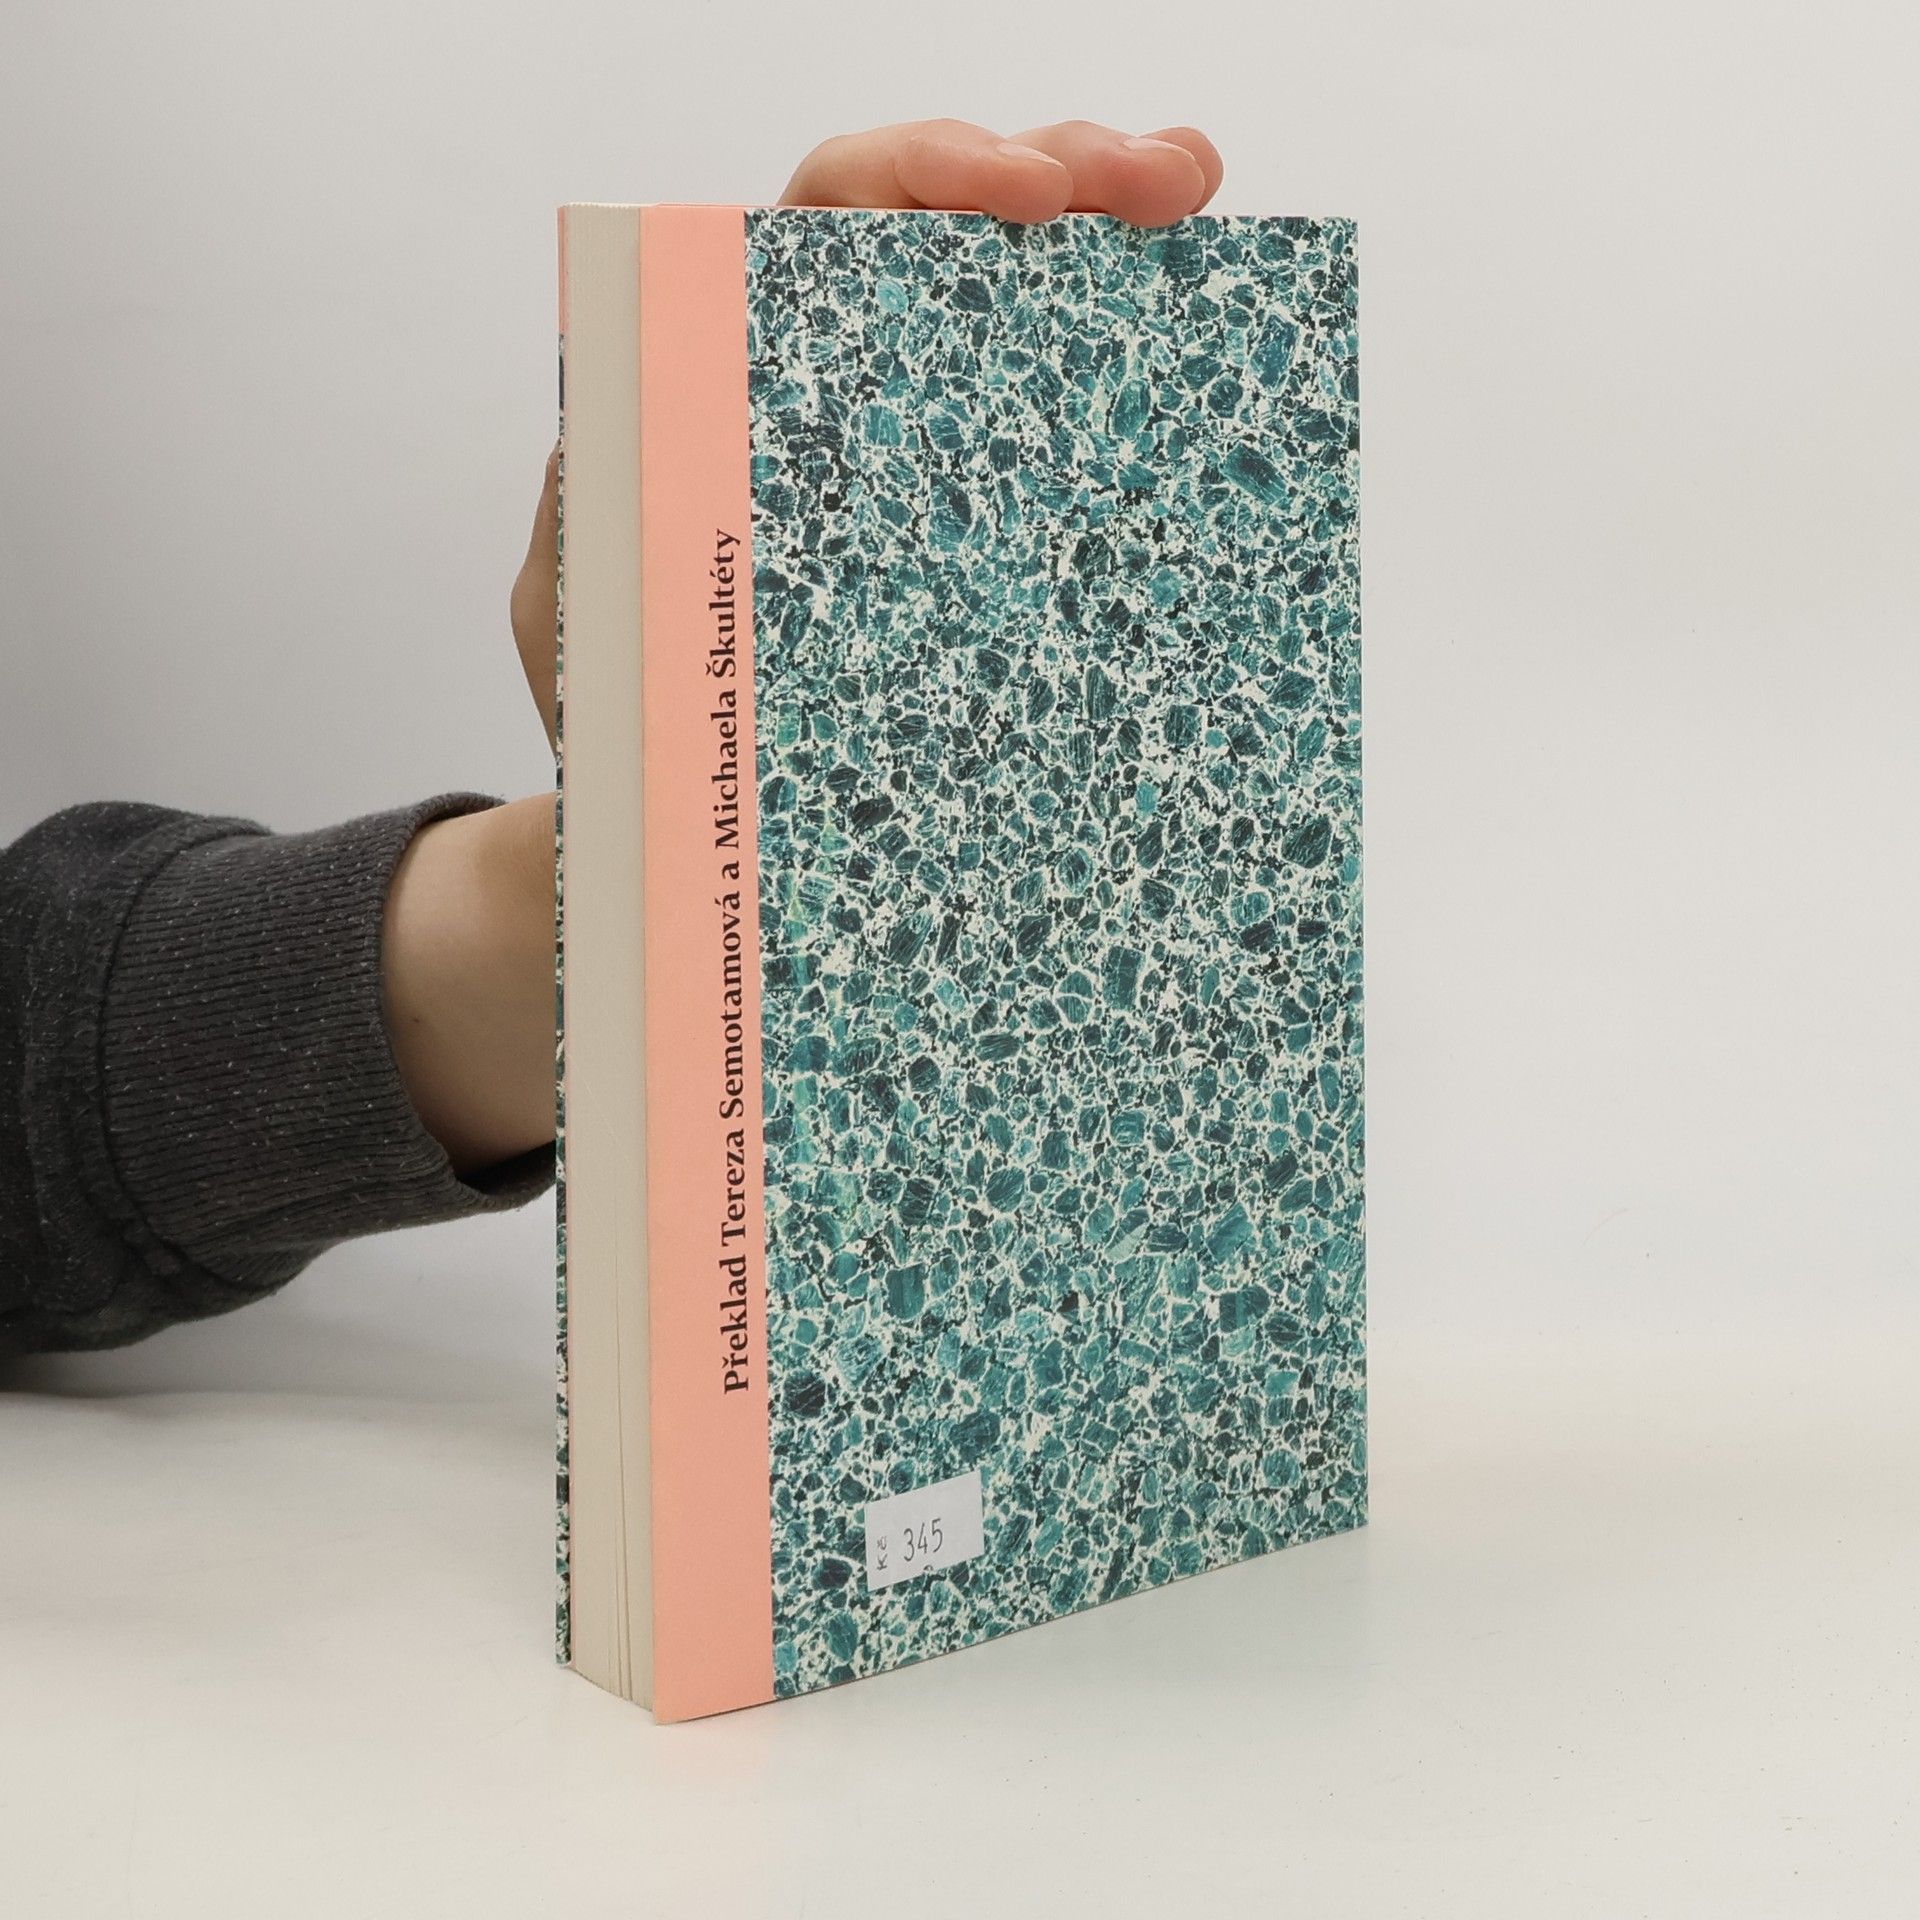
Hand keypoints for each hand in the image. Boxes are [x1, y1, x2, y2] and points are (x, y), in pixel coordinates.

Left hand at [414, 118, 1225, 1174]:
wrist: (678, 842)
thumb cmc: (621, 721)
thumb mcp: (581, 617)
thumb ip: (593, 520)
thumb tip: (629, 445)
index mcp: (742, 376)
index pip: (830, 221)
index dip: (927, 174)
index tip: (1023, 191)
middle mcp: (844, 397)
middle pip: (956, 234)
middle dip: (1070, 171)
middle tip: (1172, 180)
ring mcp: (930, 477)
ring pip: (1031, 323)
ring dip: (1126, 249)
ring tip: (1200, 204)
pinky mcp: (993, 561)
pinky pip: (1074, 465)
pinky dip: (1145, 406)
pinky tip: (1215, 375)